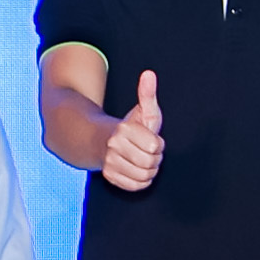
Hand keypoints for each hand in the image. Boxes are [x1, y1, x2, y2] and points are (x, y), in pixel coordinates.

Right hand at [99, 69, 165, 193]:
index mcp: (124, 129)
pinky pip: (136, 186)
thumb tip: (149, 73)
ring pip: (144, 176)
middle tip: (147, 151)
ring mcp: (109, 162)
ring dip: (149, 170)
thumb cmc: (130, 126)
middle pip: (151, 163)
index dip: (158, 144)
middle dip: (154, 158)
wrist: (101, 141)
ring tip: (142, 159)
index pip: (155, 146)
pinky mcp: (109, 176)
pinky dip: (141, 180)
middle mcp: (113, 147)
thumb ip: (147, 94)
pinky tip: (137, 169)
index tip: (151, 139)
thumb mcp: (142, 110)